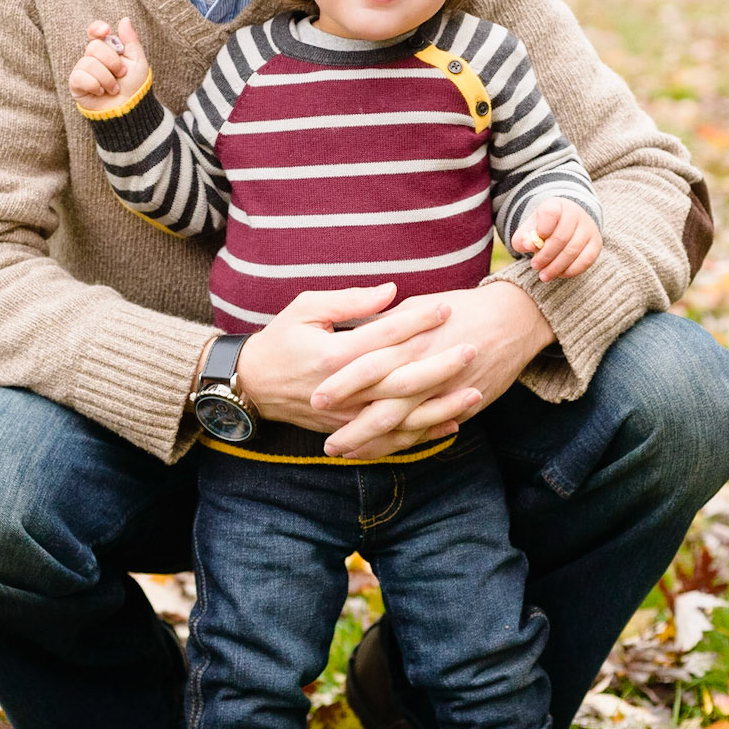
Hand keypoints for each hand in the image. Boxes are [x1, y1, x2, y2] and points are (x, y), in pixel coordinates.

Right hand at [68, 17, 149, 111]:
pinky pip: (79, 77)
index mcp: (107, 49)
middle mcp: (93, 58)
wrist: (129, 109)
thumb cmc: (135, 86)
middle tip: (121, 74)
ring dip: (106, 78)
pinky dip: (95, 85)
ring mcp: (83, 71)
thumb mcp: (138, 61)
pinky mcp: (76, 85)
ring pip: (88, 63)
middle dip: (112, 62)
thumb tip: (124, 19)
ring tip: (114, 88)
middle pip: (94, 47)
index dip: (97, 29)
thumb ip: (131, 40)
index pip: (95, 32)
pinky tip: (101, 92)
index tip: (106, 31)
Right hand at [236, 284, 481, 453]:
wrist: (252, 386)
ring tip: (476, 392)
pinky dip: (423, 433)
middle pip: (401, 379)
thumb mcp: (306, 308)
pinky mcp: (348, 431)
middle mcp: (342, 389)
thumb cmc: (280, 340)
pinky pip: (391, 438)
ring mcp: (346, 415)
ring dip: (441, 406)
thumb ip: (350, 301)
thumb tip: (391, 291)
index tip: (447, 307)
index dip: (417, 321)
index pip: (385, 336)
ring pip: (402, 415)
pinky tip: (452, 423)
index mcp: (333, 355)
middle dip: (440, 365)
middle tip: (472, 348)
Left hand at [309, 282, 553, 457]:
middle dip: (353, 427)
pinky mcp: (462, 406)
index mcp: (412, 341)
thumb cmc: (462, 308)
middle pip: (383, 405)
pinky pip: (427, 431)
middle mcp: (426, 370)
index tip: (316, 398)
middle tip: (326, 443)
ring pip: (403, 427)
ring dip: (372, 443)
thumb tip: (353, 332)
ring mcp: (446, 392)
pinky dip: (403, 444)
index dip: (342, 384)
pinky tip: (380, 451)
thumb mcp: (419, 305)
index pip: (368, 366)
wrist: (514, 319)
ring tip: (343, 454)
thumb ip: (385, 322)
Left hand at [511, 198, 601, 279]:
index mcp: (556, 205)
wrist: (566, 225)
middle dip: (545, 256)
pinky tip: (560, 274)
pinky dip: (571, 270)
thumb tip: (528, 244)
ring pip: (572, 250)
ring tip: (544, 275)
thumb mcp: (529, 230)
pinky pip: (585, 260)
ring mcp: (588, 227)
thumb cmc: (543, 228)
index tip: (532, 245)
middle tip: (535, 266)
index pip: (550, 213)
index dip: (541, 230)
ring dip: (556, 266)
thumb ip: (522, 238)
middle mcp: (575, 213)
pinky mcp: (595, 242)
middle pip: (560, 237)